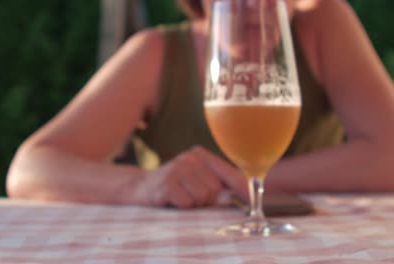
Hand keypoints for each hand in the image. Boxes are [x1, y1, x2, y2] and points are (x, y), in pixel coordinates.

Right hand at [130, 146, 247, 208]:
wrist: (140, 187)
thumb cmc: (175, 186)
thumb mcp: (197, 181)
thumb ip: (217, 187)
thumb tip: (234, 197)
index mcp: (201, 154)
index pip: (230, 173)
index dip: (243, 188)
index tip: (254, 199)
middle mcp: (190, 158)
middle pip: (216, 189)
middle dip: (208, 200)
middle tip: (192, 197)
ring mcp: (177, 168)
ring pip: (203, 197)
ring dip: (194, 204)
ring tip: (181, 197)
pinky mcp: (166, 183)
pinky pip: (187, 203)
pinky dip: (182, 206)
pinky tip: (172, 200)